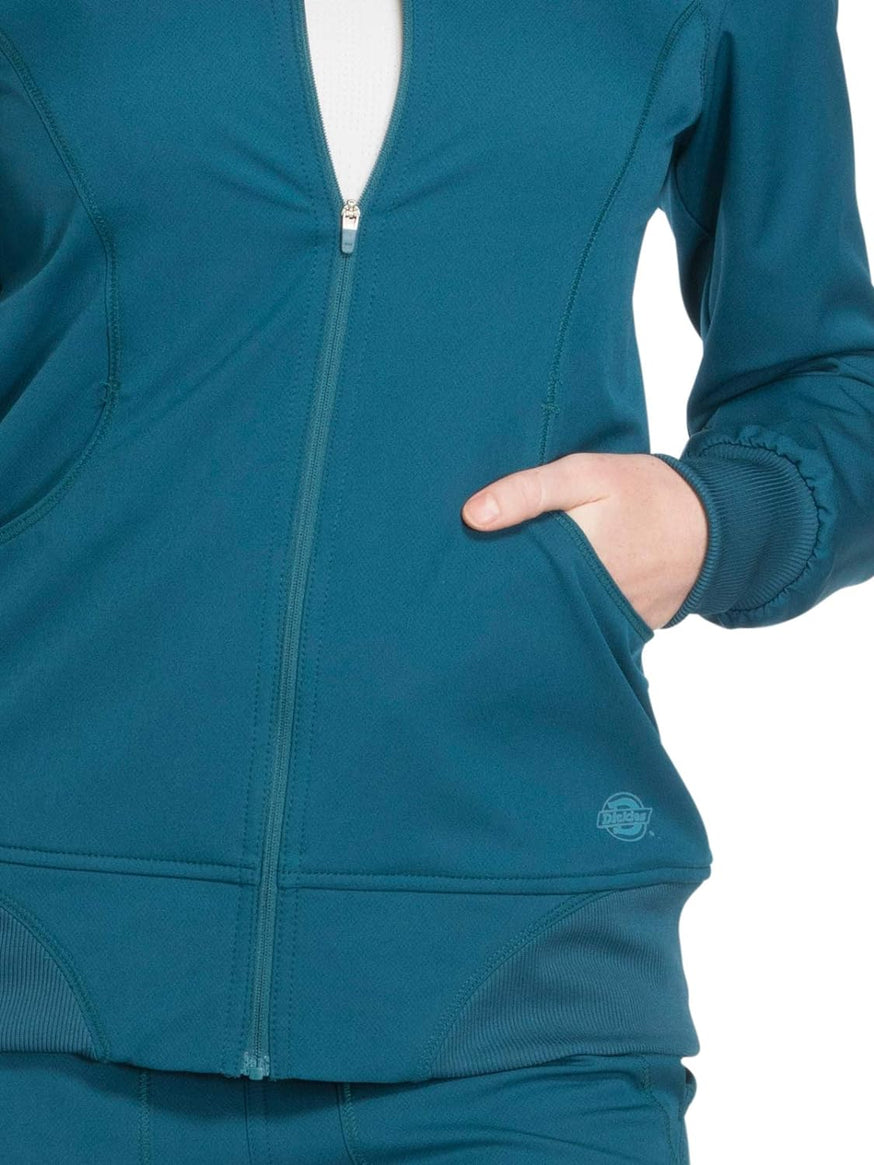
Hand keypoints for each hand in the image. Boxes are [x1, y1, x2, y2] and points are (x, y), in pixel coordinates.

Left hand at [461, 452, 707, 630]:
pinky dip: (569, 615)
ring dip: (536, 607)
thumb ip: (529, 491)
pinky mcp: (624, 631)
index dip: (484, 573)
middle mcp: (586, 601)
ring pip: (555, 619)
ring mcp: (607, 622)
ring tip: (512, 591)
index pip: (511, 578)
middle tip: (474, 582)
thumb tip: (471, 516)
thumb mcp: (586, 475)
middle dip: (506, 594)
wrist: (719, 527)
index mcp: (571, 561)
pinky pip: (585, 627)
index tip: (460, 567)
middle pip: (529, 604)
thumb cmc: (646, 494)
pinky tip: (554, 601)